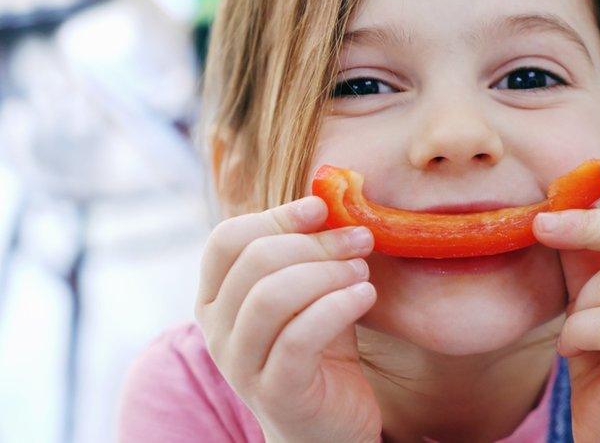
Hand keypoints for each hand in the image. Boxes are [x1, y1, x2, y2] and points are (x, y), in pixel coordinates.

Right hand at [194, 197, 381, 442]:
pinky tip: (365, 296)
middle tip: (361, 238)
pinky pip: (299, 337)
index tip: (323, 208)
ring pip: (273, 296)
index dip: (275, 216)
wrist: (327, 426)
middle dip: (316, 242)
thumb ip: (310, 253)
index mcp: (217, 299)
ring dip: (327, 272)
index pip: (226, 240)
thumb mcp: (311, 293)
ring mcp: (240, 364)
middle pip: (256, 262)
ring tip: (362, 271)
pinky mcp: (275, 391)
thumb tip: (333, 196)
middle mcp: (217, 331)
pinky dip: (337, 306)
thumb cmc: (319, 350)